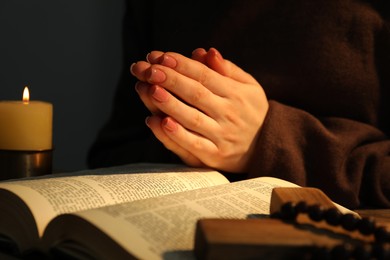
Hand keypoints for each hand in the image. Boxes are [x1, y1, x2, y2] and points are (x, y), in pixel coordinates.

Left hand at [130, 49, 268, 172]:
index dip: (183, 65)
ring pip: (191, 118)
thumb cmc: (251, 110)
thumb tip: (206, 52)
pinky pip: (193, 144)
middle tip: (147, 69)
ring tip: (149, 89)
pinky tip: (158, 122)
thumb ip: (227, 69)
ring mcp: (221, 136)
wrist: (267, 146)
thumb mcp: (248, 86)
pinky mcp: (214, 155)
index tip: (162, 57)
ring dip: (169, 103)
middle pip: (195, 93)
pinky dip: (176, 135)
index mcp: (235, 93)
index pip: (204, 75)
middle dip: (170, 79)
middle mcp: (228, 113)